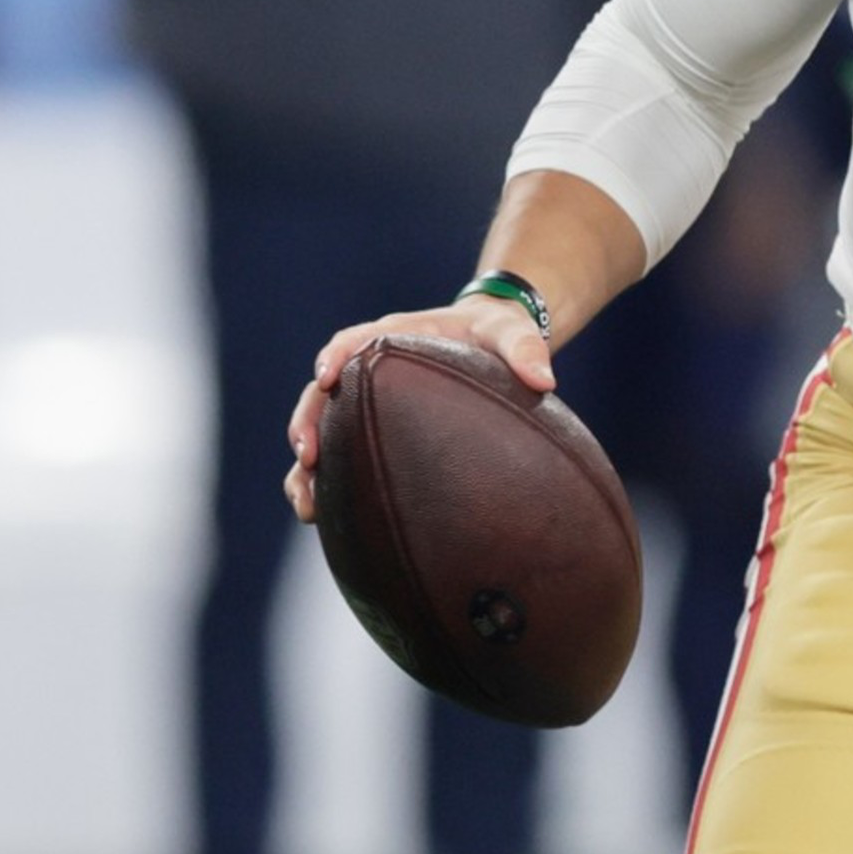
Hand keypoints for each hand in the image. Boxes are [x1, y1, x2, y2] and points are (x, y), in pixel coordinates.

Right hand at [283, 294, 554, 521]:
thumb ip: (527, 350)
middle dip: (308, 423)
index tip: (326, 375)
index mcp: (393, 337)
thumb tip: (545, 381)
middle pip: (321, 394)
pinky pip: (340, 456)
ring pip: (320, 431)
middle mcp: (367, 369)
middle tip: (307, 456)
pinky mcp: (370, 428)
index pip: (353, 341)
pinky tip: (325, 520)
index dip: (335, 356)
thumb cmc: (497, 333)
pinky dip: (328, 484)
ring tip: (307, 506)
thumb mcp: (513, 333)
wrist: (490, 340)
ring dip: (307, 468)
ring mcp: (365, 401)